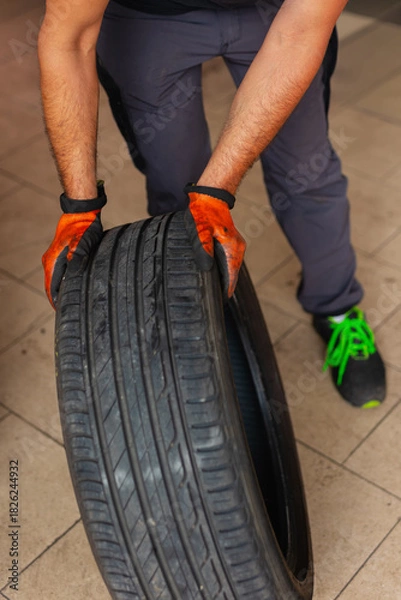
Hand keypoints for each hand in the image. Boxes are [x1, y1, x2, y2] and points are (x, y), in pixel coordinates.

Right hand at [42, 183, 106, 308]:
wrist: (80, 213)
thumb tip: (71, 272)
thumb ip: (76, 257)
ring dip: (59, 292)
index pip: (51, 288)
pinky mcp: (59, 256)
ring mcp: (53, 258)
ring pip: (54, 280)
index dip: (56, 301)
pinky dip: (62, 283)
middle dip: (57, 300)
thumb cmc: (83, 227)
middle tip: (66, 313)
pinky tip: (70, 288)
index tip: (61, 313)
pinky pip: (58, 274)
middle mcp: (50, 262)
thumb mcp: (82, 243)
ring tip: (68, 304)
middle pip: (50, 287)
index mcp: (53, 261)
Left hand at [184, 184, 245, 298]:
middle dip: (224, 289)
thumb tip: (207, 269)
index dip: (225, 292)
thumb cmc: (203, 213)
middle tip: (211, 302)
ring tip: (213, 293)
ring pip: (232, 270)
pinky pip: (229, 263)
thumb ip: (203, 250)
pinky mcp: (231, 244)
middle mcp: (238, 250)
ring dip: (224, 280)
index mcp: (232, 249)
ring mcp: (236, 247)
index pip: (232, 277)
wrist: (210, 197)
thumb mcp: (200, 232)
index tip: (217, 304)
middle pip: (233, 276)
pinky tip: (214, 277)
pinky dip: (224, 271)